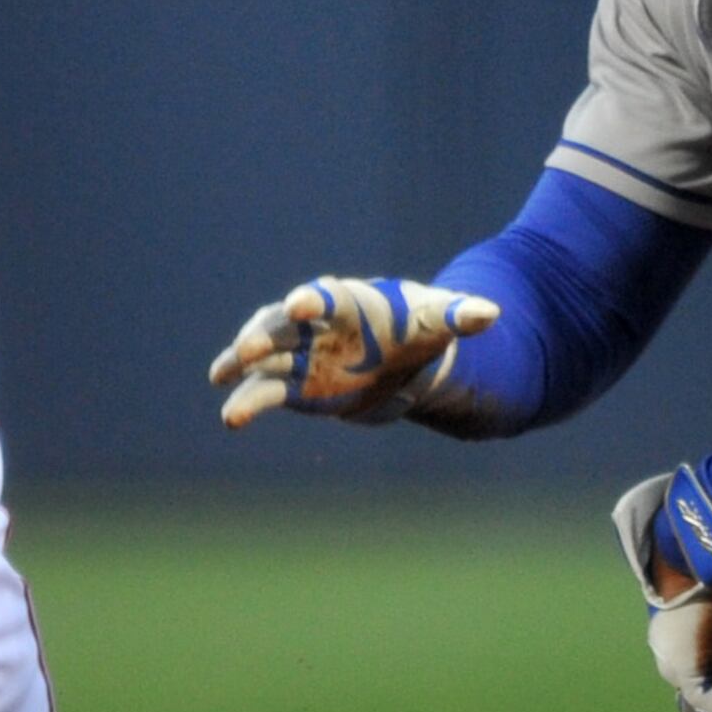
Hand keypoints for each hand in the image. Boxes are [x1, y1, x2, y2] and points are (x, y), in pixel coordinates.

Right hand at [209, 274, 498, 426]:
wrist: (399, 361)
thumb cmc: (415, 328)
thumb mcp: (439, 320)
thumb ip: (459, 315)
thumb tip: (491, 313)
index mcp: (347, 302)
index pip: (326, 296)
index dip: (312, 299)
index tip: (300, 306)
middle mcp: (314, 324)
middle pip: (282, 324)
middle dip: (264, 333)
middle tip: (247, 347)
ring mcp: (297, 353)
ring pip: (263, 356)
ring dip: (240, 363)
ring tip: (220, 376)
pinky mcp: (290, 385)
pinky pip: (262, 391)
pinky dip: (246, 401)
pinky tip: (230, 416)